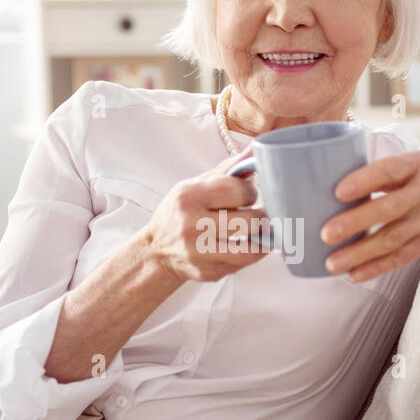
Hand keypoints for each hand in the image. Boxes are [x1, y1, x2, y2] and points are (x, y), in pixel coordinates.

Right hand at [141, 145, 271, 282]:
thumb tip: (259, 147)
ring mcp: (199, 252)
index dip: (250, 192)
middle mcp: (192, 225)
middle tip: (260, 215)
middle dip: (261, 217)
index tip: (248, 195)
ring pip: (249, 249)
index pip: (237, 190)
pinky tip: (248, 245)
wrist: (156, 249)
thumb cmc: (180, 212)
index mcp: (189, 196)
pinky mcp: (207, 272)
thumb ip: (230, 169)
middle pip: (248, 221)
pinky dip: (251, 254)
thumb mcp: (197, 184)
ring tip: (261, 232)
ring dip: (262, 239)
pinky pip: (242, 264)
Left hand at [318, 151, 419, 281]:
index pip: (390, 170)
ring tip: (332, 263)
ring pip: (391, 240)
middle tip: (326, 233)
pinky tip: (354, 275)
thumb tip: (340, 178)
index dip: (364, 181)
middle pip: (388, 210)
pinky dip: (376, 268)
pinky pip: (401, 257)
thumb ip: (391, 170)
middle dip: (355, 223)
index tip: (338, 191)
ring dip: (359, 254)